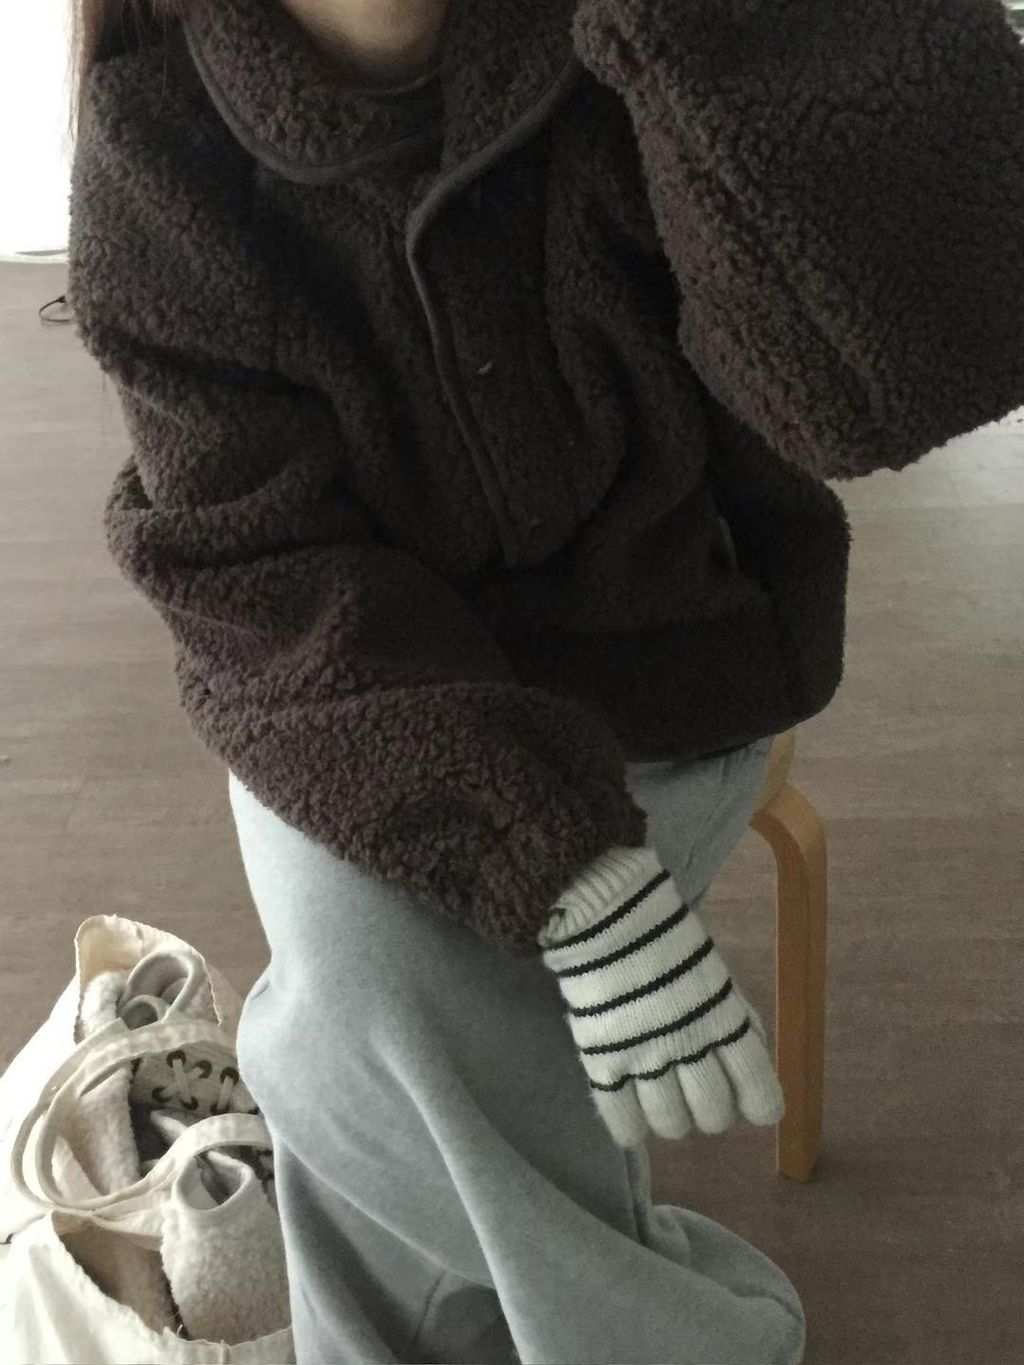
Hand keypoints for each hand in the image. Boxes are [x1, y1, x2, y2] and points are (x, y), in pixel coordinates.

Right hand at [540, 848, 783, 1146]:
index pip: (757, 1088)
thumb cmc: (667, 939)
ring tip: (662, 1098)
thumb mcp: (716, 974)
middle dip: (710, 1110)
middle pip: (713, 1115)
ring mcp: (643, 1056)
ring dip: (673, 1119)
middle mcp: (689, 1045)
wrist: (606, 913)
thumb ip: (735, 1016)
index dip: (759, 1106)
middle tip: (698, 1091)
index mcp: (725, 1018)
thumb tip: (754, 1050)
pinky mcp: (602, 1062)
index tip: (754, 1107)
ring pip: (671, 1125)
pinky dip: (631, 1128)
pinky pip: (623, 1122)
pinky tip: (632, 1114)